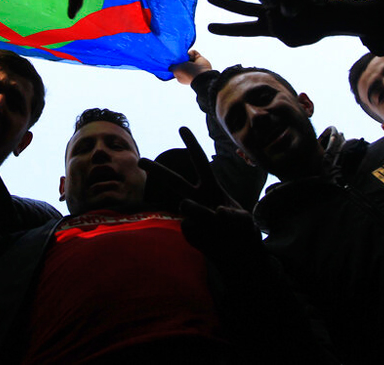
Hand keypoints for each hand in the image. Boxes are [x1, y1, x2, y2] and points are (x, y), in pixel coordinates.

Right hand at [138, 128, 260, 261]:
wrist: (238, 256)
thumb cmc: (242, 231)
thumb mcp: (244, 220)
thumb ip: (231, 215)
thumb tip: (215, 212)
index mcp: (212, 187)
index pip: (201, 162)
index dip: (192, 145)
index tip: (181, 127)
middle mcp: (198, 198)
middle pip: (175, 181)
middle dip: (158, 170)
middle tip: (140, 160)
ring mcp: (192, 215)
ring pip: (189, 208)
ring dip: (207, 215)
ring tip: (220, 225)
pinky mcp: (189, 232)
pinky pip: (194, 230)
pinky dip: (209, 236)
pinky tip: (215, 241)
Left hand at [170, 49, 212, 84]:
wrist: (201, 73)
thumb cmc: (187, 73)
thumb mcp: (176, 71)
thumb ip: (172, 68)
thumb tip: (170, 66)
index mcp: (181, 74)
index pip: (176, 67)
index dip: (174, 63)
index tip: (171, 59)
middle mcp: (187, 69)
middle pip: (181, 60)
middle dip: (180, 57)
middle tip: (178, 54)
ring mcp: (193, 64)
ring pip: (187, 56)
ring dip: (187, 55)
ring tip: (187, 56)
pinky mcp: (198, 59)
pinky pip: (194, 53)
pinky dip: (193, 53)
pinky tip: (192, 56)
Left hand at [207, 0, 338, 46]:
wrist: (333, 15)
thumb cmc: (313, 28)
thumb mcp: (290, 37)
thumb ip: (276, 28)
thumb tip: (270, 16)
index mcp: (267, 28)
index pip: (243, 29)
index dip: (226, 28)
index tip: (209, 27)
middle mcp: (268, 14)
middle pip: (242, 7)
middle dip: (225, 2)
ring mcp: (275, 3)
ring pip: (266, 1)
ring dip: (281, 9)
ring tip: (297, 13)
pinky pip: (281, 1)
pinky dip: (292, 6)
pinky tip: (304, 7)